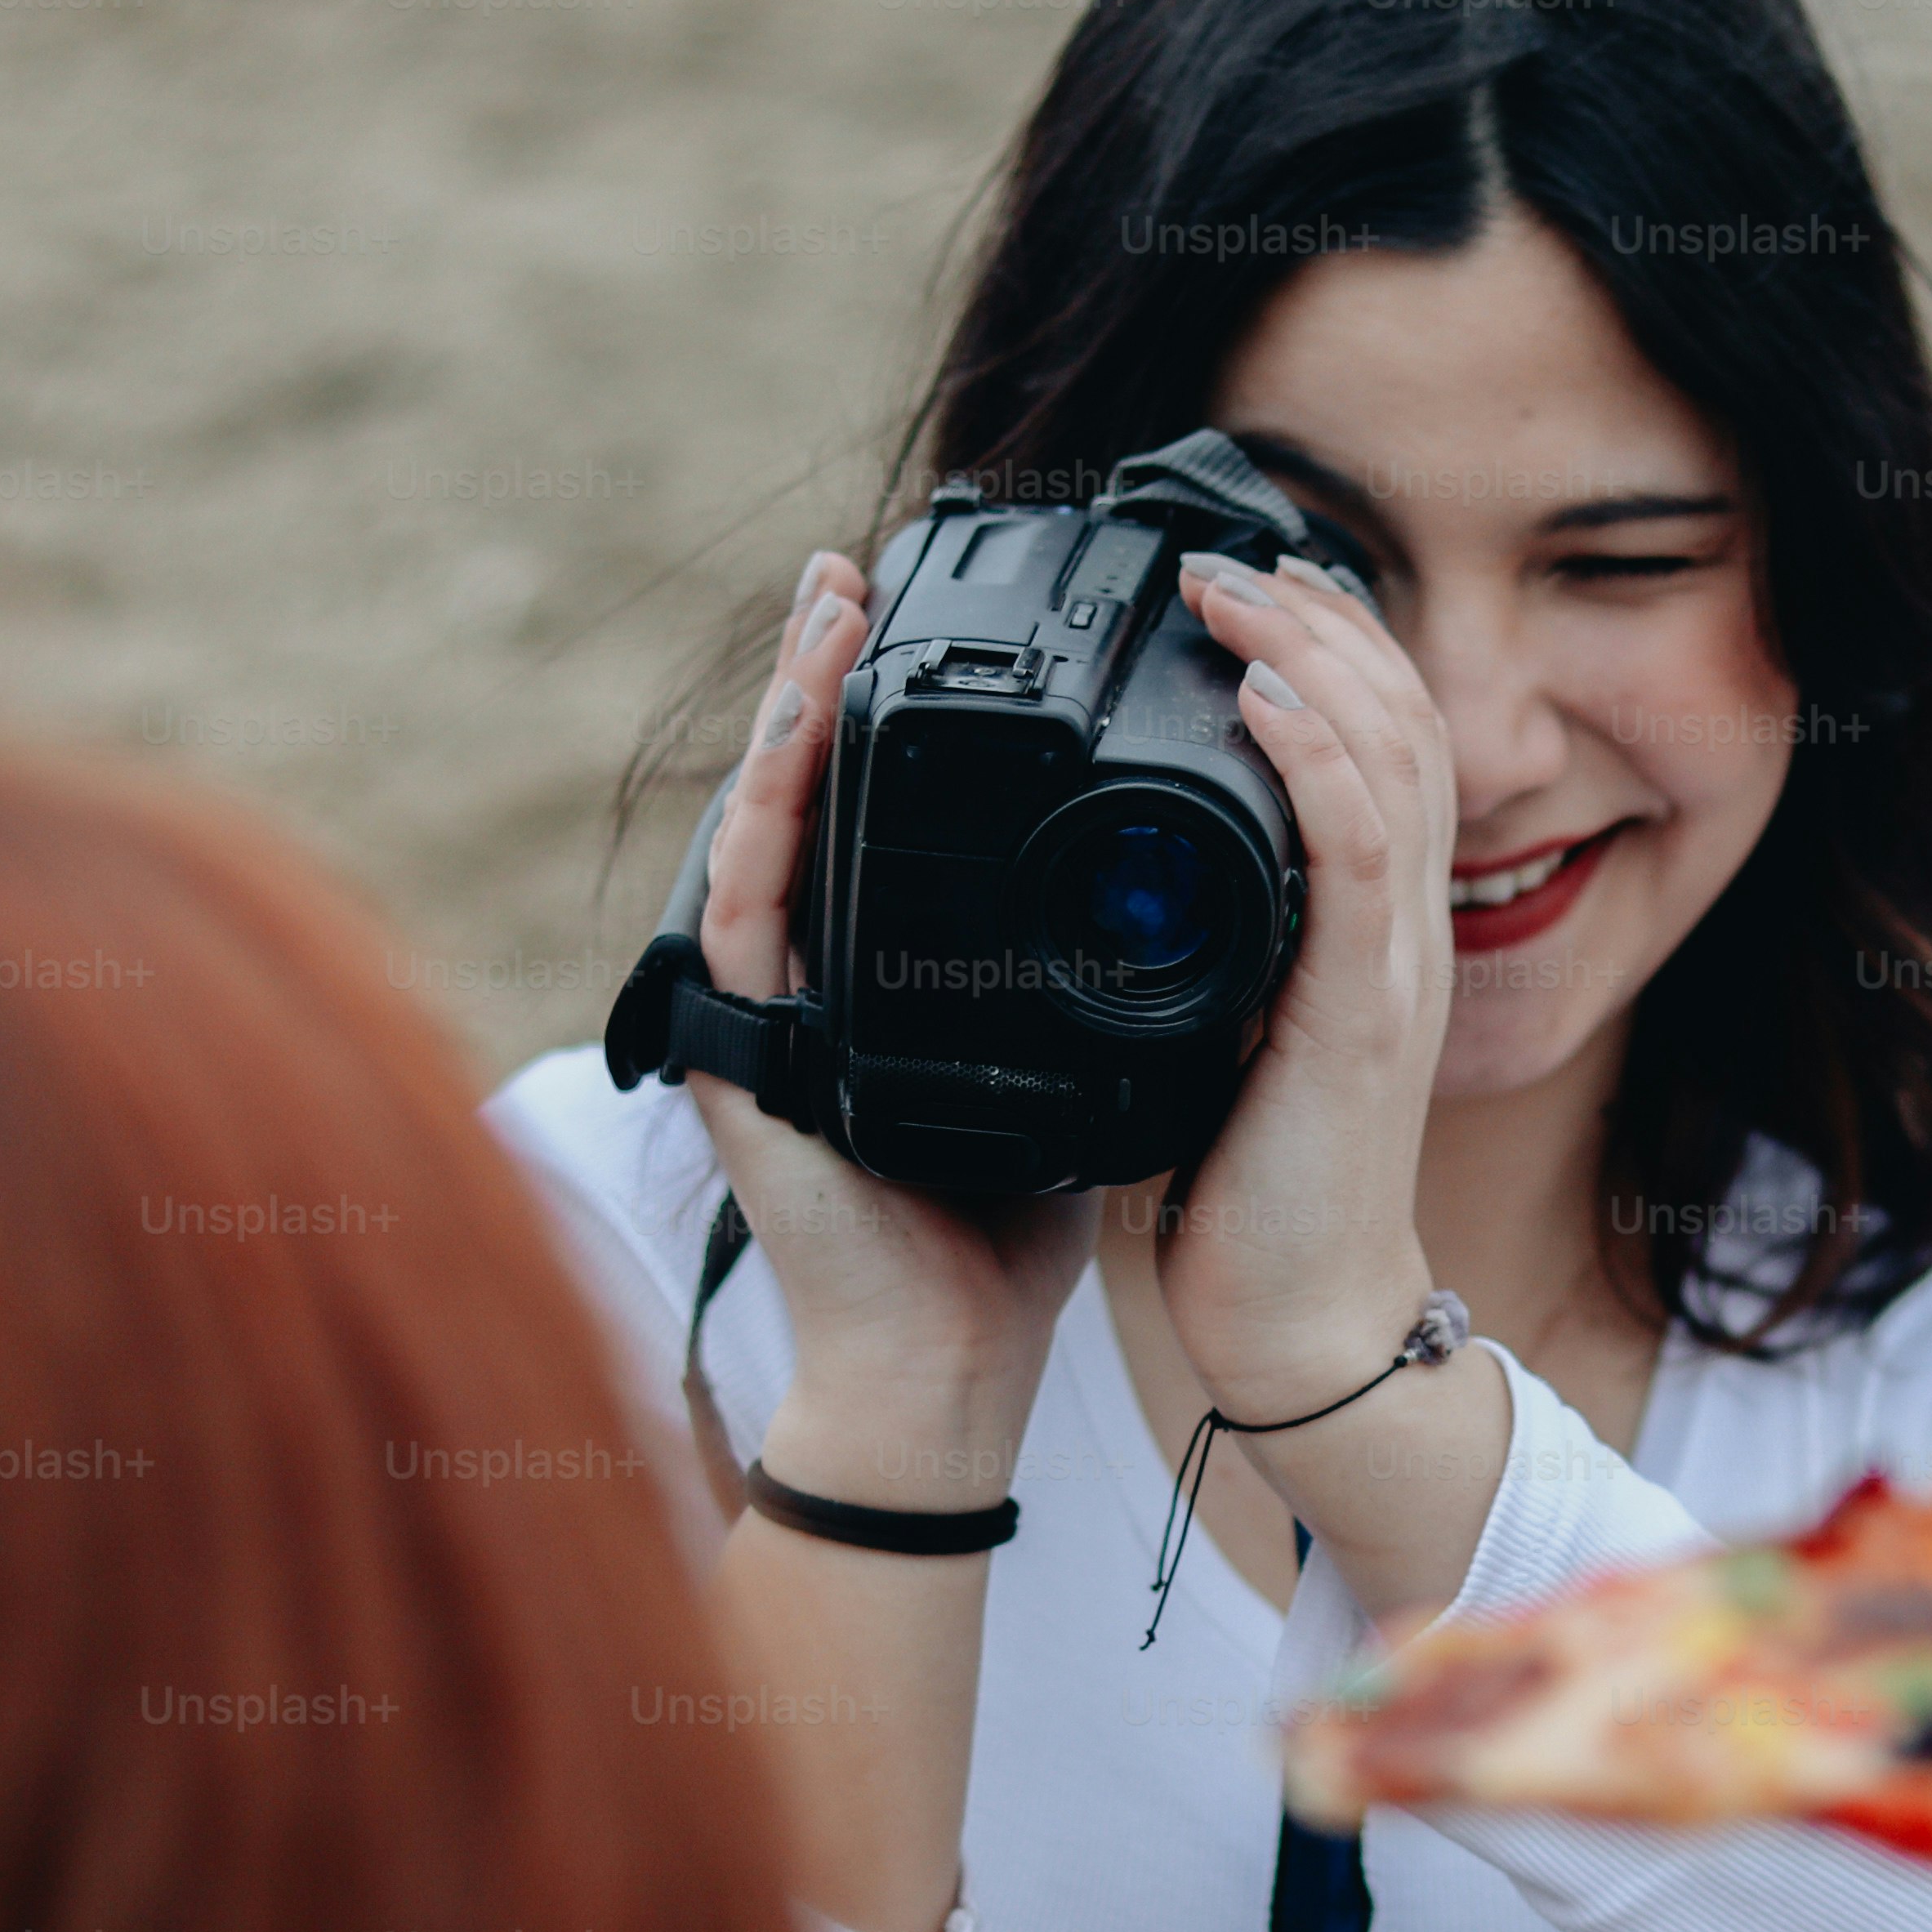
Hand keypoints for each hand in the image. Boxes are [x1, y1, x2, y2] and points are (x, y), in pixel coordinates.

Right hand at [685, 551, 1089, 1502]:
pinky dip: (766, 824)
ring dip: (787, 715)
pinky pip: (748, 918)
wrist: (953, 1361)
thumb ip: (1089, 972)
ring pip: (765, 829)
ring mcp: (768, 1010)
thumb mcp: (1073, 1058)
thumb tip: (1185, 886)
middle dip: (820, 676)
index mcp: (885, 965)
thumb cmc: (1007, 1223)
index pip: (881, 811)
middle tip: (849, 570)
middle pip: (807, 796)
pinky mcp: (746, 1055)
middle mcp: (812, 972)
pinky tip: (787, 749)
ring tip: (820, 614)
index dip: (890, 709)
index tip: (926, 609)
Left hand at [1146, 549, 1459, 1420]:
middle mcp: (1400, 932)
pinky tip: (1267, 694)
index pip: (1381, 745)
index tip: (1245, 582)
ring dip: (1310, 652)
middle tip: (1225, 552)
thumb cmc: (1253, 1195)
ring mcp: (1394, 968)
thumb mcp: (1224, 1032)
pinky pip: (1361, 851)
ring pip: (1390, 757)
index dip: (1327, 646)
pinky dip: (1316, 757)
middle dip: (1316, 615)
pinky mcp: (1362, 1015)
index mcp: (1368, 933)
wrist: (1298, 1324)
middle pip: (1400, 718)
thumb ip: (1212, 946)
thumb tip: (1135, 872)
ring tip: (1233, 586)